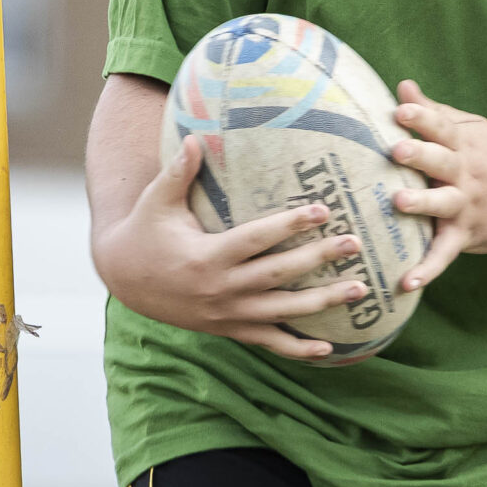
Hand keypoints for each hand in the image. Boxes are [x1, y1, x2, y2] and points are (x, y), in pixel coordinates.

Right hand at [91, 134, 370, 360]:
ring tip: (361, 289)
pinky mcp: (229, 329)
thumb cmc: (146, 231)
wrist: (125, 280)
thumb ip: (178, 172)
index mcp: (205, 257)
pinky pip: (268, 342)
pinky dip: (298, 349)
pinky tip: (329, 348)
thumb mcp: (156, 201)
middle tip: (354, 243)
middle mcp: (219, 290)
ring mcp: (226, 315)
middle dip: (318, 260)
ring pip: (281, 312)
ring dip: (322, 303)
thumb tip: (195, 137)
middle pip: (277, 275)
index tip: (322, 210)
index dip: (289, 226)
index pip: (256, 240)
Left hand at [389, 80, 486, 290]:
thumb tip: (402, 86)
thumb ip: (433, 111)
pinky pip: (445, 253)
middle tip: (397, 149)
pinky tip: (406, 282)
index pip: (441, 126)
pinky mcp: (465, 235)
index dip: (422, 117)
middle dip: (420, 154)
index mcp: (463, 143)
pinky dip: (428, 270)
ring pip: (442, 203)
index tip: (401, 108)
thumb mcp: (469, 129)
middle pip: (441, 161)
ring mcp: (466, 205)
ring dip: (422, 202)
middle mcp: (465, 173)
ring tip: (398, 200)